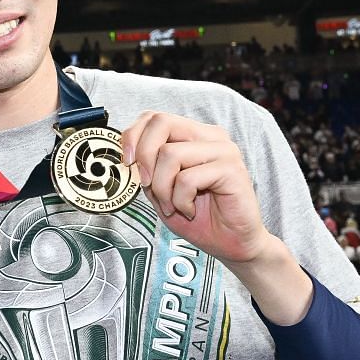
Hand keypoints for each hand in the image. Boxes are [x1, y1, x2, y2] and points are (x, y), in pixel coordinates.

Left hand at [120, 112, 274, 266]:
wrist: (230, 243)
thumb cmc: (199, 216)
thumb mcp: (160, 190)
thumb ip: (147, 169)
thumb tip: (128, 156)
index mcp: (193, 135)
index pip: (154, 117)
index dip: (132, 136)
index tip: (127, 163)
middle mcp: (209, 136)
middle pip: (162, 122)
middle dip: (144, 156)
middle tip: (146, 184)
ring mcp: (223, 150)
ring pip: (170, 153)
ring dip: (162, 188)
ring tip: (172, 205)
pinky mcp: (231, 169)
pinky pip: (187, 179)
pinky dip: (180, 200)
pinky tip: (189, 210)